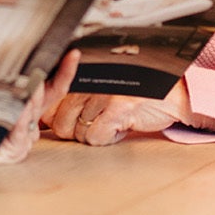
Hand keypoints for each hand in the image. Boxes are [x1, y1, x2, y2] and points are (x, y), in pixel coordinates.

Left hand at [44, 75, 214, 145]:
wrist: (172, 95)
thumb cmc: (134, 93)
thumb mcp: (100, 90)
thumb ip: (73, 101)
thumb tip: (43, 120)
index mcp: (81, 74)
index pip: (49, 102)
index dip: (54, 118)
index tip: (66, 123)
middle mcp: (89, 81)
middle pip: (60, 122)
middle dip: (76, 131)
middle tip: (97, 124)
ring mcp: (103, 93)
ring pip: (78, 133)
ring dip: (95, 135)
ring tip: (111, 123)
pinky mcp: (117, 108)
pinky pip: (96, 137)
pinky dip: (108, 139)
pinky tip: (120, 128)